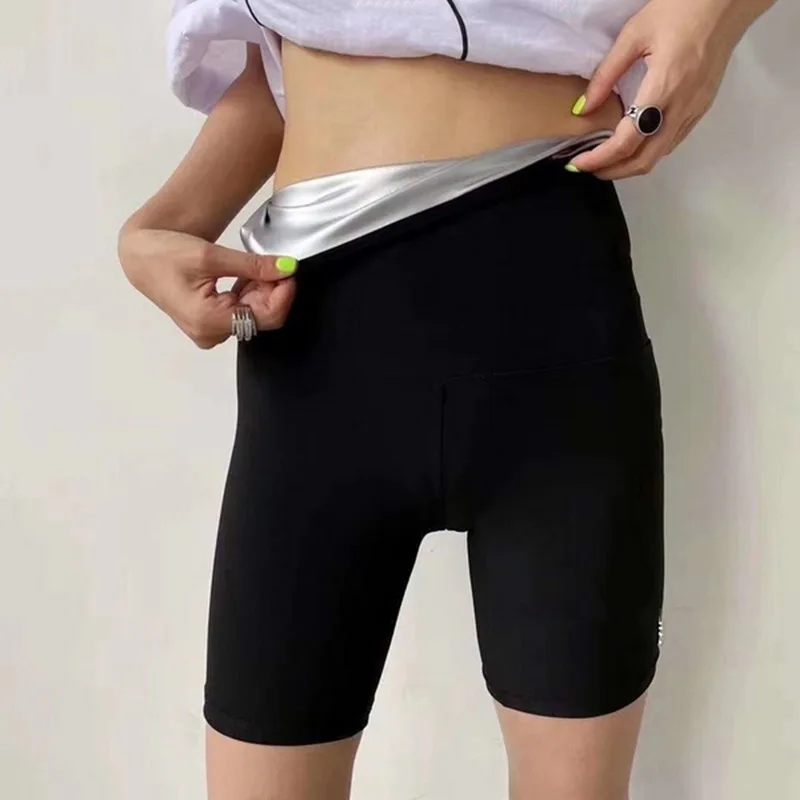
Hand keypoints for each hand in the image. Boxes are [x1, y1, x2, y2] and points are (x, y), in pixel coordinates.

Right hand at [119, 226, 297, 348]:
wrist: (141, 255)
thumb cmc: (166, 253)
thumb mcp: (211, 256)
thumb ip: (252, 265)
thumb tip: (287, 267)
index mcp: (209, 321)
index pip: (266, 317)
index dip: (284, 294)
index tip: (290, 270)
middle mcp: (211, 334)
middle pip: (262, 317)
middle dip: (274, 291)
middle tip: (276, 264)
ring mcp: (211, 332)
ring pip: (254, 315)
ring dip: (262, 291)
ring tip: (257, 267)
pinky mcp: (211, 325)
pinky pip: (243, 313)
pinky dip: (251, 294)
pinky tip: (247, 277)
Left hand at [567, 0, 764, 178]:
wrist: (728, 0)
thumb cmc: (681, 9)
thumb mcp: (634, 34)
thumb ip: (606, 74)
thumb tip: (583, 108)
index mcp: (664, 87)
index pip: (627, 141)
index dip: (600, 158)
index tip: (579, 163)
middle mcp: (682, 106)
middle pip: (646, 159)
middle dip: (614, 171)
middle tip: (589, 168)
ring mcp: (695, 110)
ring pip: (660, 154)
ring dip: (631, 164)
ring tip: (606, 159)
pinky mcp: (702, 107)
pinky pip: (672, 141)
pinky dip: (649, 150)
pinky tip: (633, 143)